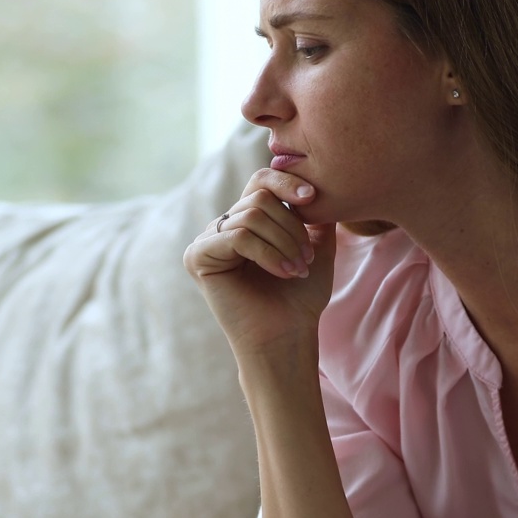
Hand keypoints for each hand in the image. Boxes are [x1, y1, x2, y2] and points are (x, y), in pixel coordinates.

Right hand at [184, 168, 336, 355]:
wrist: (287, 336)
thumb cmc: (301, 298)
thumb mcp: (317, 246)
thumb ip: (316, 214)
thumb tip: (319, 183)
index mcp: (247, 220)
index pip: (261, 181)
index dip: (286, 182)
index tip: (312, 198)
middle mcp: (223, 227)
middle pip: (259, 198)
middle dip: (291, 227)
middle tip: (307, 258)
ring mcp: (207, 241)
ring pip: (250, 216)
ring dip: (283, 243)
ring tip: (297, 268)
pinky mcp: (197, 257)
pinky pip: (237, 236)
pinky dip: (267, 253)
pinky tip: (282, 273)